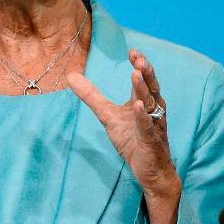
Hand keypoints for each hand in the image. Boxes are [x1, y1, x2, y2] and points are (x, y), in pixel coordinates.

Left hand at [66, 49, 181, 223]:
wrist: (150, 172)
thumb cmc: (133, 141)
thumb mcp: (108, 116)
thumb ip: (92, 97)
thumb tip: (71, 76)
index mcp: (143, 102)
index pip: (143, 80)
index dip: (139, 65)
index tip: (132, 51)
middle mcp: (152, 111)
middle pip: (151, 87)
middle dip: (146, 72)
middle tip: (139, 58)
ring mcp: (153, 126)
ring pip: (150, 104)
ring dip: (143, 89)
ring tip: (136, 73)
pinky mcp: (150, 141)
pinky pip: (147, 127)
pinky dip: (142, 117)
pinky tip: (136, 106)